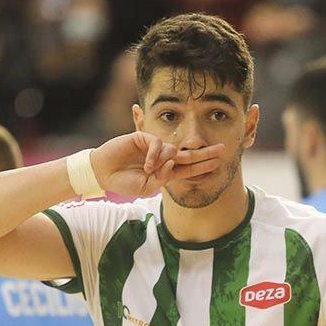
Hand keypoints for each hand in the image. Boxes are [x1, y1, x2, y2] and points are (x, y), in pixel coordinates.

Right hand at [89, 132, 224, 197]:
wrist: (103, 173)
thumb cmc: (124, 182)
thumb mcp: (146, 188)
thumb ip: (162, 179)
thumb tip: (173, 165)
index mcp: (164, 172)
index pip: (188, 169)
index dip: (203, 166)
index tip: (218, 164)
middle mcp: (162, 158)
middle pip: (188, 155)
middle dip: (205, 154)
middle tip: (223, 150)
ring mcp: (153, 148)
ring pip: (171, 151)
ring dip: (164, 162)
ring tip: (149, 170)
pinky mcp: (143, 138)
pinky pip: (158, 144)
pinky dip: (155, 155)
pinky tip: (148, 164)